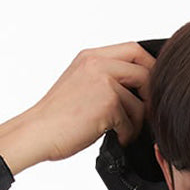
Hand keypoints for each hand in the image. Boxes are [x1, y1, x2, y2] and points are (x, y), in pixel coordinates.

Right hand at [31, 41, 156, 160]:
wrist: (38, 131)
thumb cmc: (56, 116)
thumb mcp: (79, 83)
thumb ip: (103, 78)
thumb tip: (132, 89)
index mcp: (91, 57)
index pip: (132, 50)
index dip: (149, 67)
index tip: (151, 86)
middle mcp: (97, 64)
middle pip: (143, 71)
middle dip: (150, 95)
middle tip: (147, 113)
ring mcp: (103, 82)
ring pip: (139, 102)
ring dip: (136, 123)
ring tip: (123, 132)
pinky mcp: (108, 103)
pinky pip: (131, 121)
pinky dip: (126, 135)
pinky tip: (115, 139)